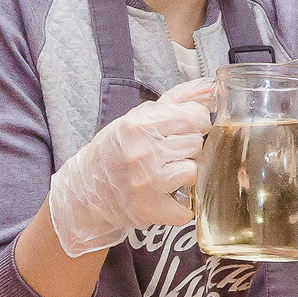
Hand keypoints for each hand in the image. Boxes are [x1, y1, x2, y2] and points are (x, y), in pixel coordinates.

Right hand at [41, 81, 211, 256]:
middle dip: (188, 149)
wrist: (87, 190)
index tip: (189, 128)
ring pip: (194, 172)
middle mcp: (141, 152)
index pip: (192, 117)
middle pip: (195, 144)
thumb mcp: (138, 118)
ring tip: (167, 174)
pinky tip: (166, 198)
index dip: (197, 123)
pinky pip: (186, 208)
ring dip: (184, 175)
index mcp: (138, 125)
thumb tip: (210, 87)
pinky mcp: (149, 209)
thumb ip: (176, 100)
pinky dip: (180, 207)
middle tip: (170, 155)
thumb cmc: (116, 150)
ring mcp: (145, 183)